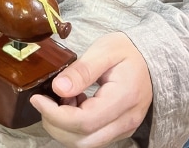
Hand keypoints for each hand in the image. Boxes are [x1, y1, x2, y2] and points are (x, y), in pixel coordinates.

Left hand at [29, 33, 152, 147]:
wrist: (151, 59)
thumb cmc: (128, 51)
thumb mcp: (104, 50)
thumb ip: (82, 70)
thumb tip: (58, 88)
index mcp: (123, 98)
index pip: (84, 121)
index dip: (55, 114)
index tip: (37, 98)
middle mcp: (126, 121)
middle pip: (82, 140)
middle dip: (55, 124)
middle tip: (45, 99)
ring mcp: (124, 128)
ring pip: (85, 143)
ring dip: (64, 127)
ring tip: (61, 98)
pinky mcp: (119, 129)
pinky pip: (92, 137)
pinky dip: (74, 127)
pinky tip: (73, 103)